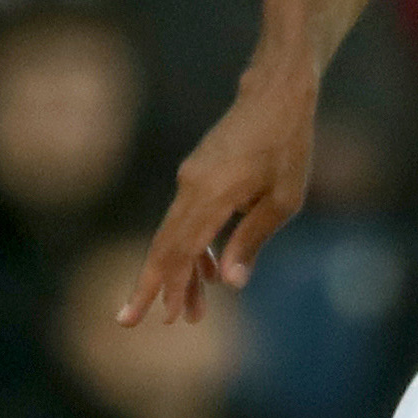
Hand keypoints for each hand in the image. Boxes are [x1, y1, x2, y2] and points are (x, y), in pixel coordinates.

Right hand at [122, 72, 315, 327]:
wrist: (276, 94)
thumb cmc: (288, 146)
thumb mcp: (283, 199)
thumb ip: (253, 240)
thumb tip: (229, 282)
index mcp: (211, 195)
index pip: (181, 249)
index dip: (171, 285)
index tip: (166, 317)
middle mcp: (191, 186)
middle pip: (163, 245)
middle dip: (150, 286)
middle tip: (129, 322)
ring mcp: (190, 179)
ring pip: (175, 234)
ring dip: (181, 272)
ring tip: (191, 312)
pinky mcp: (197, 174)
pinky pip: (186, 218)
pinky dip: (192, 247)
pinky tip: (208, 272)